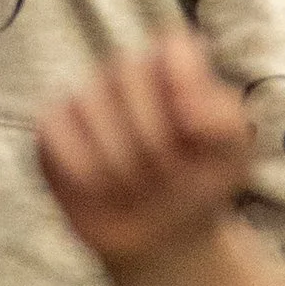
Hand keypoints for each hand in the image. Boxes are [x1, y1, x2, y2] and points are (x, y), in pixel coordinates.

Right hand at [38, 29, 253, 277]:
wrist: (164, 236)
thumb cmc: (200, 183)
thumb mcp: (233, 154)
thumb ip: (223, 118)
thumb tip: (184, 110)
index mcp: (174, 64)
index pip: (172, 49)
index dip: (184, 92)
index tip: (196, 137)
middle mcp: (126, 71)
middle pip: (128, 74)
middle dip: (153, 139)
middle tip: (168, 173)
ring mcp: (85, 96)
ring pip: (91, 109)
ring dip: (119, 165)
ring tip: (135, 186)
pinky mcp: (51, 127)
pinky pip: (56, 135)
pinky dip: (82, 172)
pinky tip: (100, 189)